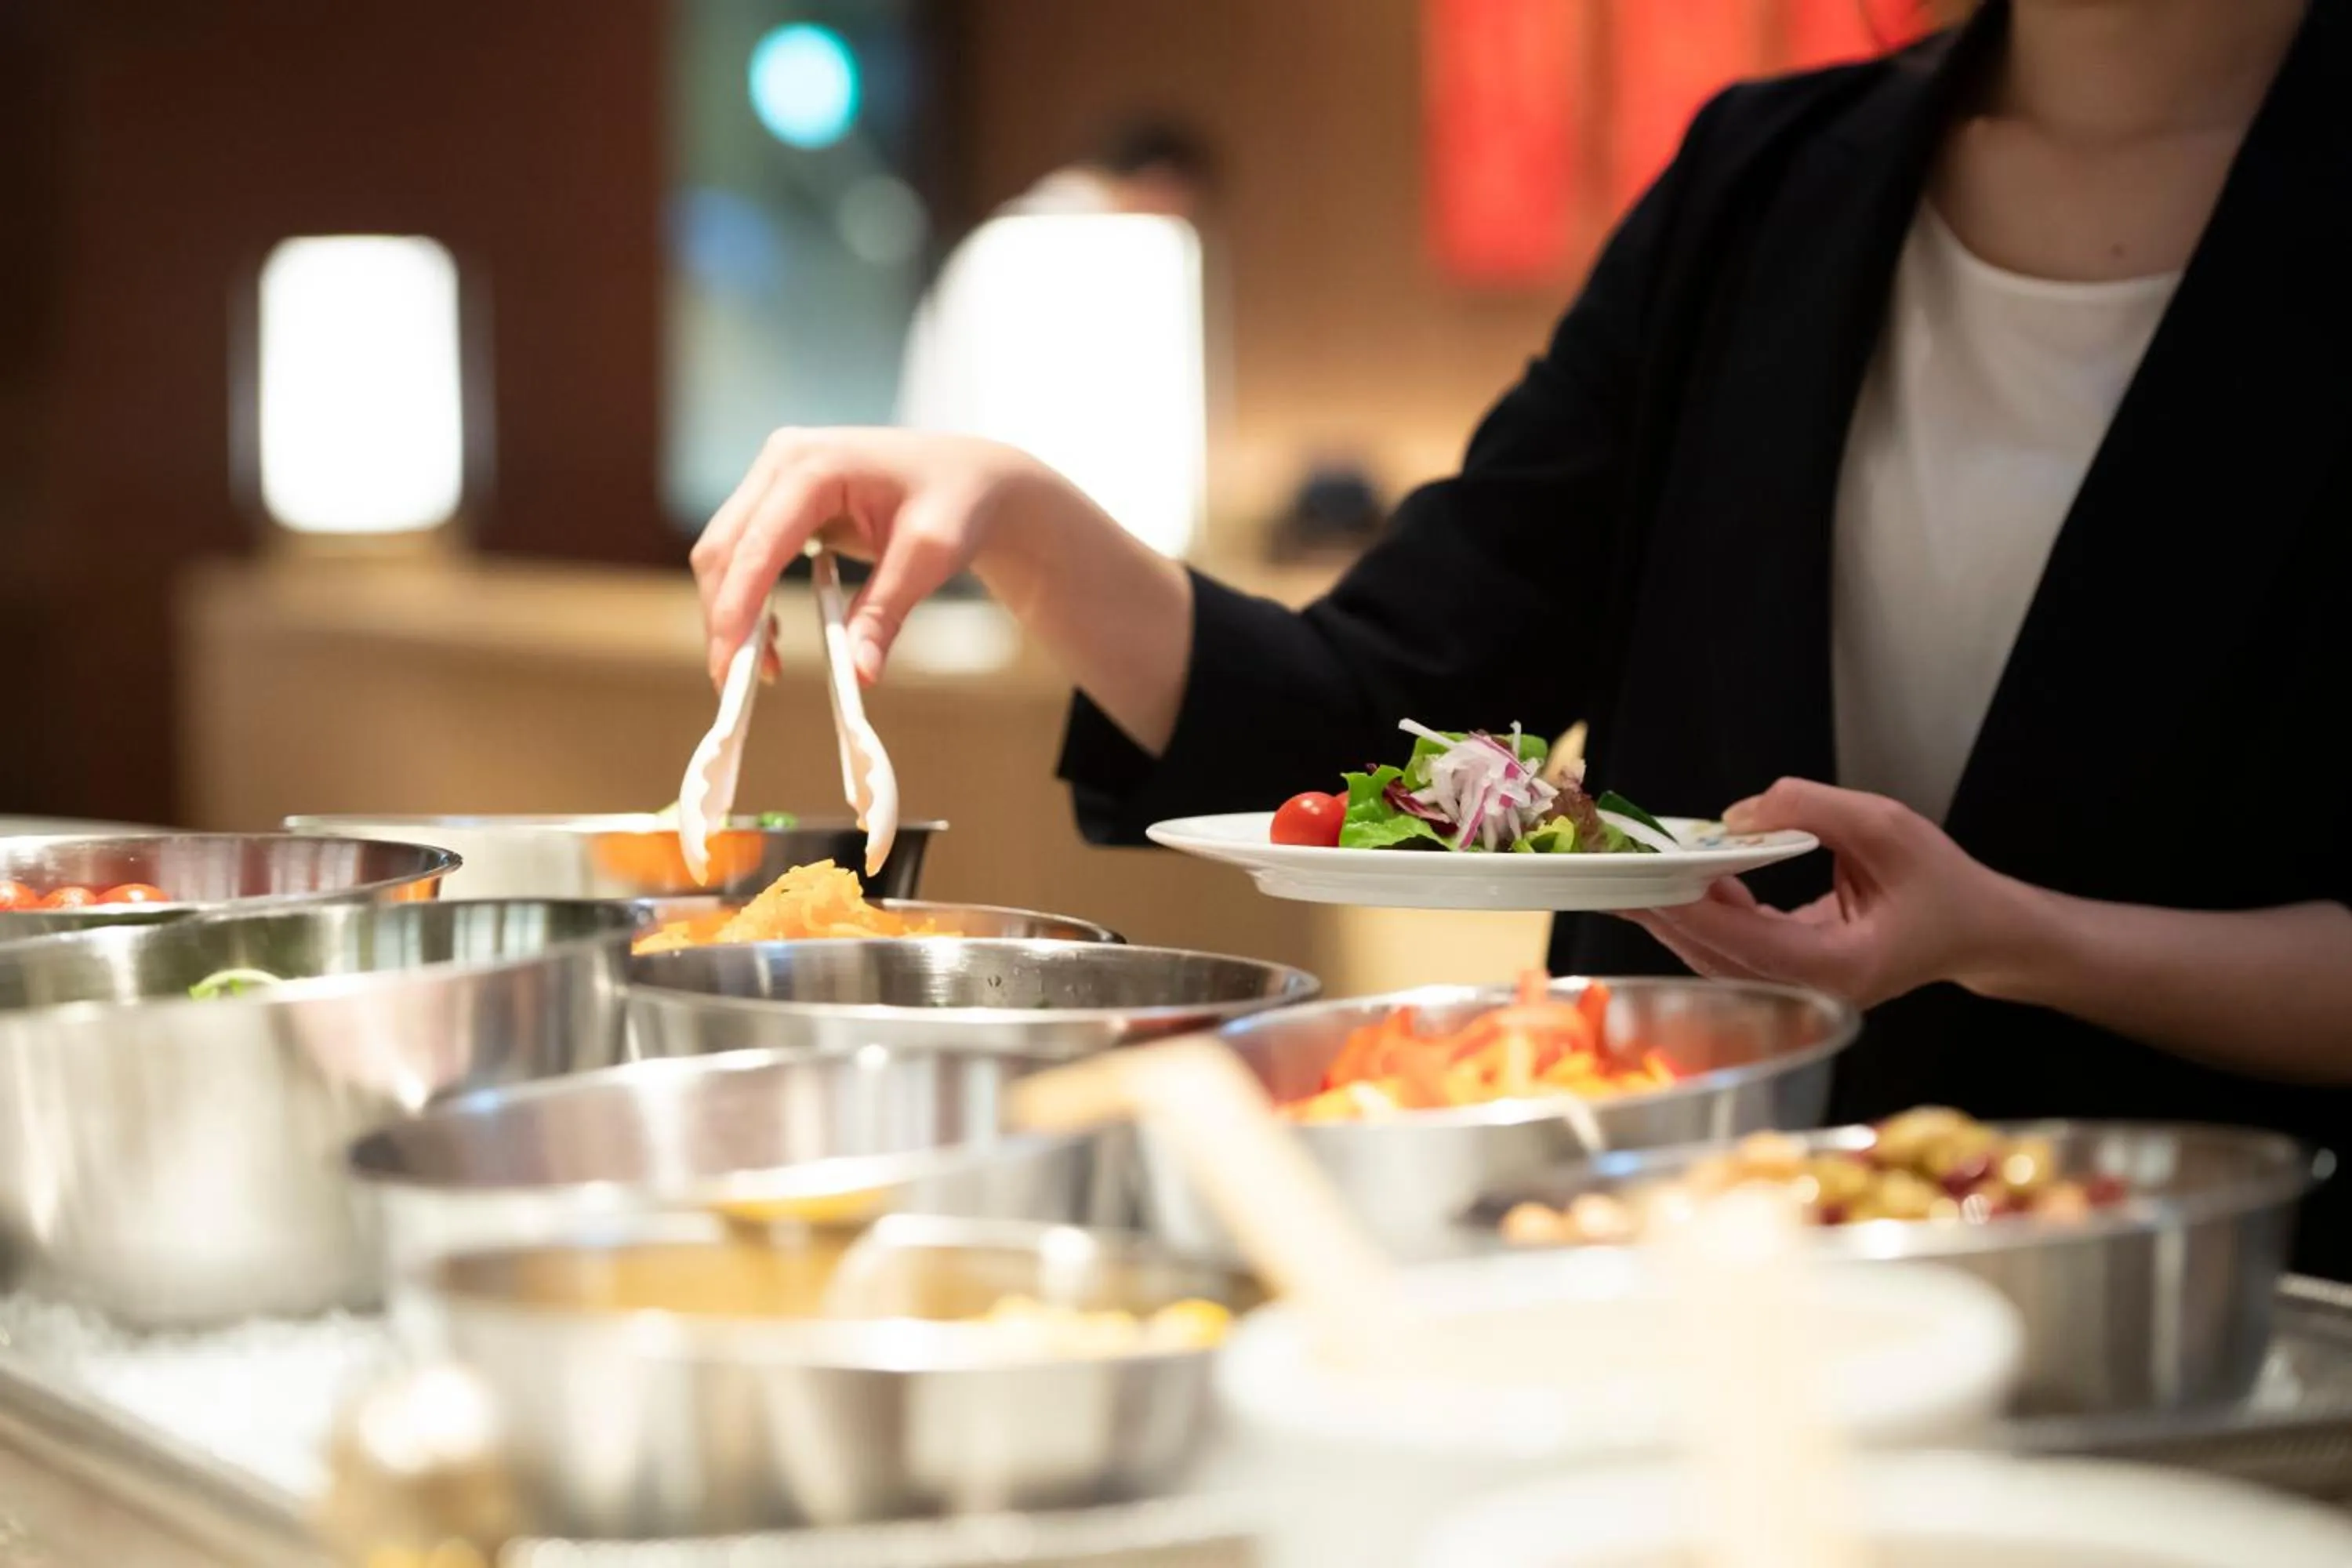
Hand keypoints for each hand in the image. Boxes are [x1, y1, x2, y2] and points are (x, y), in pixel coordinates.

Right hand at [688, 429, 1091, 687]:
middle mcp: (783, 459)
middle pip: (724, 547)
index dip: (737, 607)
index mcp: (815, 463)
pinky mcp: (779, 497)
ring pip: (725, 551)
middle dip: (724, 618)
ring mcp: (776, 475)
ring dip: (732, 612)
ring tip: (761, 669)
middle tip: (734, 684)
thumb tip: (859, 676)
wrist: (973, 477)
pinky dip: (747, 597)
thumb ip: (886, 612)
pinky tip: (773, 637)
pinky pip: (744, 551)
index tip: (729, 666)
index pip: (757, 543)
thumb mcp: (930, 557)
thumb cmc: (959, 502)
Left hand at [1623, 778, 2032, 1008]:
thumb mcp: (1886, 826)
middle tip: (1612, 872)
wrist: (1978, 930)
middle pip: (1714, 956)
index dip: (1690, 909)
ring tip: (1634, 872)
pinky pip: (1733, 947)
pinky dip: (1705, 912)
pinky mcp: (1791, 973)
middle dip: (1661, 911)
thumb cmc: (1943, 885)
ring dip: (1674, 912)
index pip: (1745, 942)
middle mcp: (1811, 990)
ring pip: (1716, 957)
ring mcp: (1800, 989)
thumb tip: (1737, 815)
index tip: (1645, 878)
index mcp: (1839, 967)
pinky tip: (1690, 875)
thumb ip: (1811, 810)